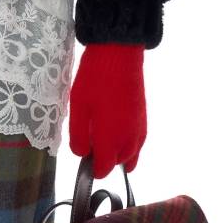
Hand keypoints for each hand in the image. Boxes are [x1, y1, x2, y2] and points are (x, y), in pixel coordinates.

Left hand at [68, 43, 146, 178]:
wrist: (119, 53)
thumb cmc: (96, 78)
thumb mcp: (78, 106)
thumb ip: (78, 135)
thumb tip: (82, 154)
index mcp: (111, 139)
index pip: (103, 169)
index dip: (91, 166)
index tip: (83, 152)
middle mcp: (130, 139)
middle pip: (117, 164)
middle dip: (104, 158)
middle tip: (90, 136)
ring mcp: (140, 129)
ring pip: (130, 154)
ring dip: (116, 151)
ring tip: (101, 131)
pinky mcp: (144, 118)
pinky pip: (137, 142)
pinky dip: (128, 142)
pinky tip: (115, 125)